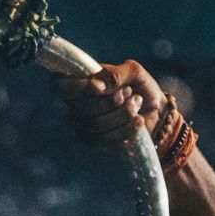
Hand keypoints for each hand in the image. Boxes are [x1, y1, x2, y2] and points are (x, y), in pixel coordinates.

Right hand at [51, 60, 166, 146]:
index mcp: (78, 83)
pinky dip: (127, 128)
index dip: (73, 86)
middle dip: (111, 100)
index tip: (95, 85)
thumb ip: (115, 73)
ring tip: (136, 103)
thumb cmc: (139, 86)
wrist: (156, 109)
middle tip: (128, 92)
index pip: (58, 86)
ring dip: (123, 113)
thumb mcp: (132, 71)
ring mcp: (84, 127)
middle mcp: (75, 107)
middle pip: (81, 108)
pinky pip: (108, 140)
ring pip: (96, 124)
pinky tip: (138, 119)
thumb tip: (96, 85)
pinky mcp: (97, 144)